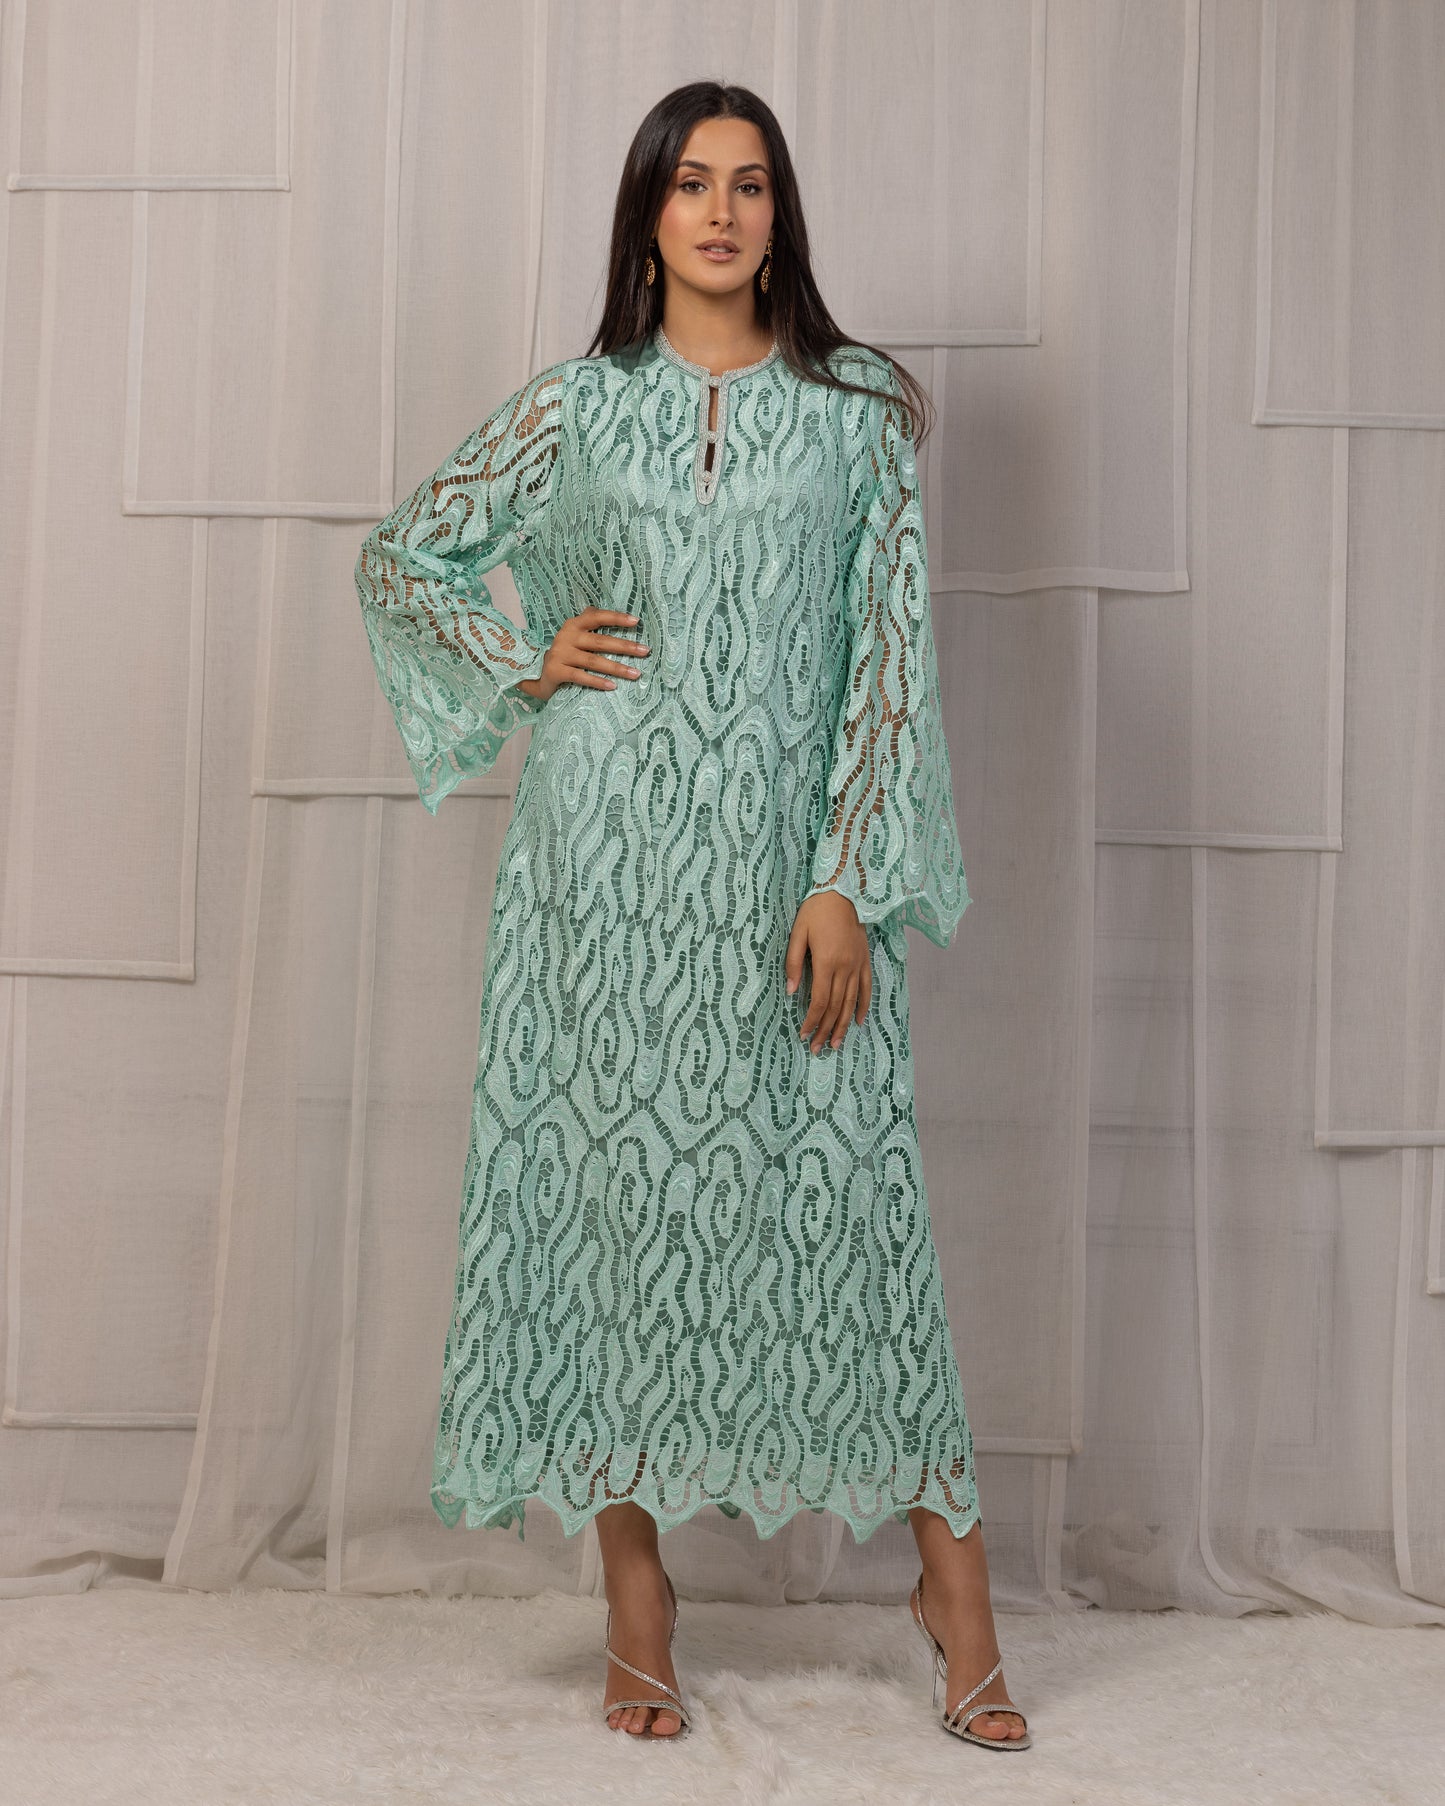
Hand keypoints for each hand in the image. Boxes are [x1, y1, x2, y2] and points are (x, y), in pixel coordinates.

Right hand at [517, 607, 650, 701]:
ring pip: (593, 661)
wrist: (538, 674)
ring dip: (617, 668)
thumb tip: (600, 608)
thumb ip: (587, 621)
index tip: (636, 621)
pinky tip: (613, 686)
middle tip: (645, 651)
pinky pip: (581, 677)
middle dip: (625, 646)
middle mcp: (566, 637)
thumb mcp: (574, 635)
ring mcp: (560, 654)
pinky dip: (598, 682)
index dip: (616, 618)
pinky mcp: (556, 671)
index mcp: (573, 625)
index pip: (597, 617)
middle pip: (600, 641)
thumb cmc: (564, 654)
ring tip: (636, 674)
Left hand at [786, 890, 871, 1053]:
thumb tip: (791, 992)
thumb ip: (794, 963)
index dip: (812, 1020)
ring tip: (835, 1043)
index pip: (819, 1001)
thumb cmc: (816, 911)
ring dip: (843, 1025)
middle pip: (835, 1007)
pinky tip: (858, 1022)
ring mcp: (857, 965)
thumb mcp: (798, 933)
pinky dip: (863, 1007)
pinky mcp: (865, 960)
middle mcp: (845, 968)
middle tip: (817, 1048)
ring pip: (851, 1003)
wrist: (844, 892)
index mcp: (826, 963)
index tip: (803, 1034)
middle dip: (825, 1030)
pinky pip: (866, 989)